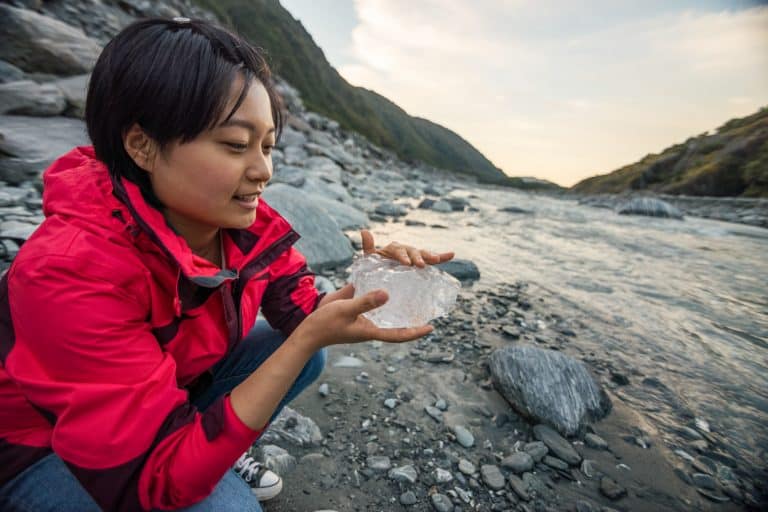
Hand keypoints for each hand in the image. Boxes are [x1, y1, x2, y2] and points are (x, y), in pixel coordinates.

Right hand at [297, 286, 432, 349]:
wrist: (309, 328)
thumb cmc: (327, 324)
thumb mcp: (347, 310)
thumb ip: (366, 302)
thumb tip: (388, 294)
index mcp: (372, 330)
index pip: (399, 334)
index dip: (416, 331)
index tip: (431, 327)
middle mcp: (372, 323)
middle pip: (396, 321)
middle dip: (411, 317)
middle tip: (427, 306)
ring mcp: (364, 316)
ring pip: (386, 309)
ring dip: (398, 302)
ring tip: (414, 292)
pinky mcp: (356, 306)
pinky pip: (372, 299)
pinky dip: (380, 291)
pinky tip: (387, 279)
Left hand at [361, 229, 453, 267]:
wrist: (381, 278)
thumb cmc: (374, 268)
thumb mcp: (369, 259)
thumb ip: (368, 247)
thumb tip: (364, 231)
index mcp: (394, 249)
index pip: (398, 250)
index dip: (402, 256)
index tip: (406, 264)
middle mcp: (406, 251)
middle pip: (413, 252)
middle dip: (418, 257)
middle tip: (420, 265)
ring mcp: (415, 257)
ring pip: (423, 255)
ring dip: (430, 256)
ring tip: (437, 259)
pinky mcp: (422, 264)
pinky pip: (433, 260)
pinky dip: (442, 256)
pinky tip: (451, 254)